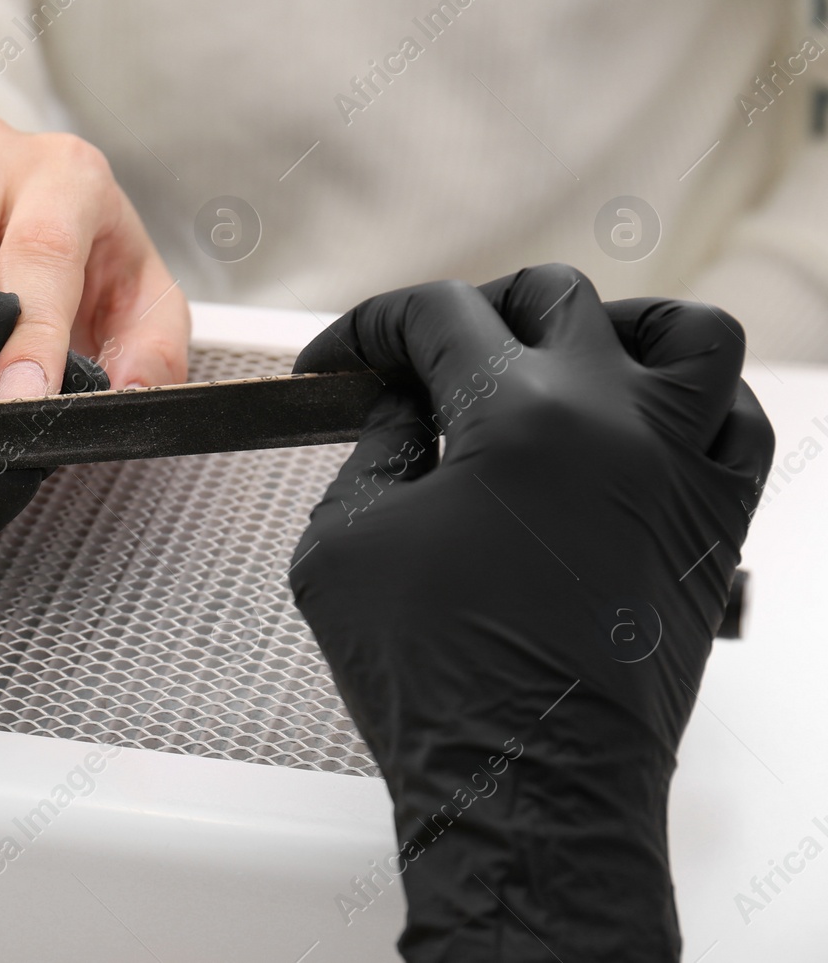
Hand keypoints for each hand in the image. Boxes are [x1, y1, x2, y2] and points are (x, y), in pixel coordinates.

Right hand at [289, 265, 771, 960]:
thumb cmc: (437, 680)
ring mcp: (680, 468)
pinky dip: (690, 401)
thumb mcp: (343, 543)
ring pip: (686, 333)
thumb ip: (371, 450)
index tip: (342, 363)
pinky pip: (738, 421)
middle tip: (429, 362)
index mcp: (516, 415)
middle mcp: (615, 421)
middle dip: (475, 313)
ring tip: (560, 362)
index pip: (436, 314)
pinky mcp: (715, 524)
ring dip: (613, 327)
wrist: (528, 784)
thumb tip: (402, 409)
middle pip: (553, 297)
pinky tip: (632, 429)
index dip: (370, 328)